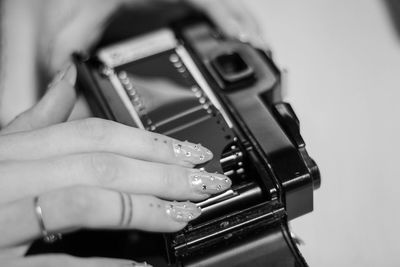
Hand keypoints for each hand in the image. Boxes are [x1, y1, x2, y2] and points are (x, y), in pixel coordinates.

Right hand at [0, 64, 231, 265]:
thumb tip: (67, 83)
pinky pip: (57, 262)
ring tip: (186, 212)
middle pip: (100, 162)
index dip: (148, 141)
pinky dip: (105, 263)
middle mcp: (5, 178)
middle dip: (162, 170)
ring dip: (146, 206)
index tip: (189, 150)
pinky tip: (143, 264)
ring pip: (86, 198)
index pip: (92, 133)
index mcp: (10, 152)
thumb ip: (34, 122)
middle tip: (205, 180)